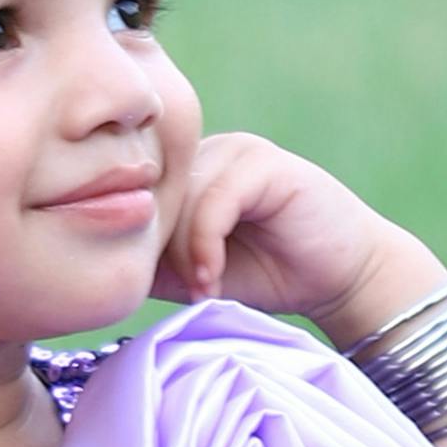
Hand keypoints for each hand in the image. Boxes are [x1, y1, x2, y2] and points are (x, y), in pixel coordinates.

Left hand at [155, 132, 441, 344]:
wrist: (345, 279)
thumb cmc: (270, 277)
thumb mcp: (194, 271)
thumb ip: (153, 259)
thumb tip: (100, 263)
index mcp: (189, 170)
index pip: (136, 195)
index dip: (135, 242)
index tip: (147, 288)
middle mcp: (209, 151)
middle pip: (153, 197)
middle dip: (159, 252)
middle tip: (183, 295)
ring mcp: (238, 151)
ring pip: (179, 199)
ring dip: (182, 255)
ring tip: (202, 292)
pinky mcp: (265, 163)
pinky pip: (213, 200)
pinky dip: (204, 245)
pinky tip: (212, 279)